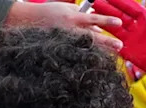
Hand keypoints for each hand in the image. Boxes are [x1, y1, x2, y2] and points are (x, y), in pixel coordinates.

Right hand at [6, 2, 123, 52]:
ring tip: (110, 54)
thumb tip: (97, 28)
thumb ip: (82, 17)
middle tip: (120, 45)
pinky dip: (84, 55)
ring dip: (99, 50)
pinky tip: (93, 59)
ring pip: (85, 47)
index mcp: (72, 17)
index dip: (106, 21)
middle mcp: (70, 29)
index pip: (94, 19)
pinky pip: (74, 52)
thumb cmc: (48, 13)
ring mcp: (64, 40)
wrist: (25, 20)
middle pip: (92, 36)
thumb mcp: (66, 10)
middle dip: (106, 41)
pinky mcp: (58, 47)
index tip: (119, 24)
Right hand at [93, 0, 145, 100]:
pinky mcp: (132, 54)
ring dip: (105, 23)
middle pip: (120, 16)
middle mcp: (139, 29)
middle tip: (94, 3)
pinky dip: (108, 41)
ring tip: (92, 16)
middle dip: (107, 9)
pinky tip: (98, 36)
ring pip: (116, 29)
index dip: (119, 1)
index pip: (130, 7)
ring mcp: (135, 41)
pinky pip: (117, 46)